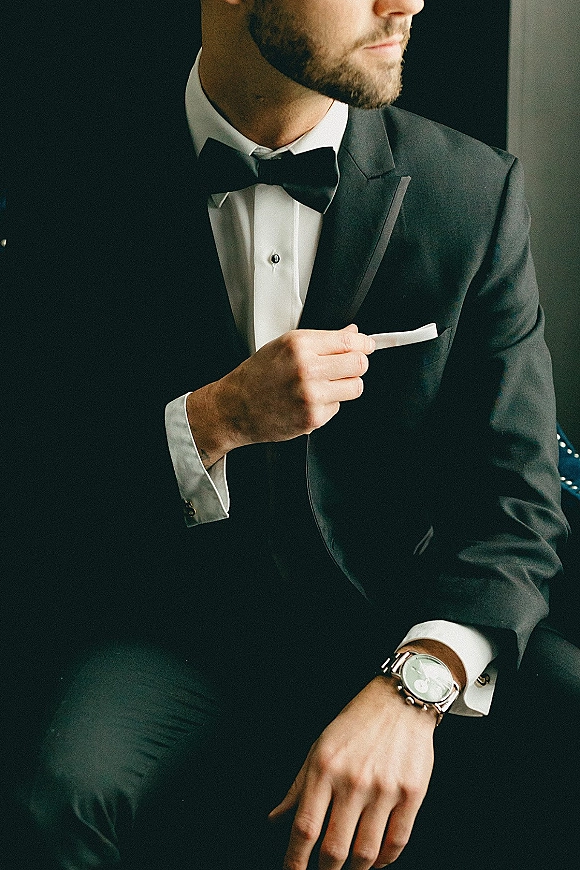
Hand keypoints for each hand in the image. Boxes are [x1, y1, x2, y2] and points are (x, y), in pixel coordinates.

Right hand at [186, 325, 374, 466]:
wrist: (236, 407)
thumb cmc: (257, 376)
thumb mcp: (284, 345)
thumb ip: (321, 340)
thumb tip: (352, 335)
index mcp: (300, 345)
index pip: (349, 342)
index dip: (364, 344)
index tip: (367, 345)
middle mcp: (307, 369)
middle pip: (359, 364)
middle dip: (357, 364)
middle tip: (346, 366)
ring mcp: (312, 395)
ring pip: (355, 387)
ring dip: (346, 385)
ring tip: (326, 384)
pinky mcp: (314, 418)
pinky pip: (338, 407)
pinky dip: (329, 404)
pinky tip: (310, 400)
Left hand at [269, 677, 435, 869]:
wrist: (400, 701)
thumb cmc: (356, 723)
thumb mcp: (319, 748)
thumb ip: (297, 787)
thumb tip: (275, 820)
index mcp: (324, 768)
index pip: (304, 827)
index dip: (295, 859)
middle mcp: (353, 780)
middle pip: (334, 848)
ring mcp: (384, 788)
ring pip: (366, 852)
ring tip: (349, 869)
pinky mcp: (411, 793)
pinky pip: (397, 841)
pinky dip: (385, 859)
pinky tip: (377, 859)